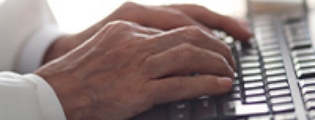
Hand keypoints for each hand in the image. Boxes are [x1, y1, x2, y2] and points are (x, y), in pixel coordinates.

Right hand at [36, 21, 233, 119]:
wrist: (54, 94)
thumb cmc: (80, 74)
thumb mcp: (109, 47)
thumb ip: (138, 45)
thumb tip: (169, 51)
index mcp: (127, 27)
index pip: (176, 24)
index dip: (202, 31)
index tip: (217, 39)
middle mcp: (134, 41)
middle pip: (188, 34)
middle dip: (216, 43)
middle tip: (230, 54)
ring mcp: (136, 65)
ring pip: (189, 55)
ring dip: (216, 61)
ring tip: (230, 69)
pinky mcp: (138, 91)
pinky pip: (181, 83)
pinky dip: (206, 83)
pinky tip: (221, 84)